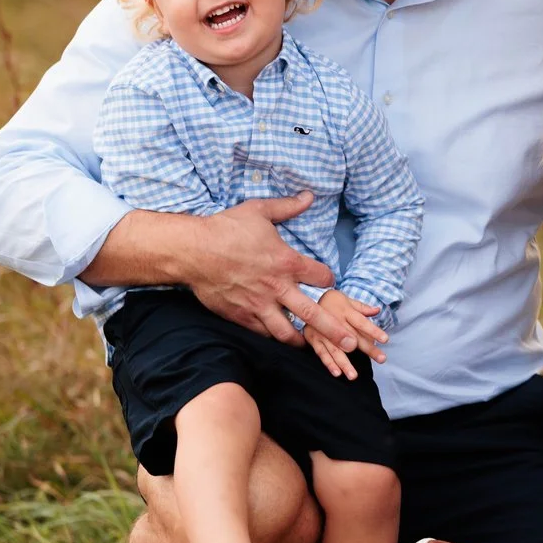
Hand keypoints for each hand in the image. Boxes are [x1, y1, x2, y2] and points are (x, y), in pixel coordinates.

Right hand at [183, 194, 336, 344]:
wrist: (193, 250)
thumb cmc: (226, 229)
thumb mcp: (259, 211)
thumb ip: (287, 206)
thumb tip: (309, 196)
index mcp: (287, 262)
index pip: (321, 277)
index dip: (328, 279)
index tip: (327, 281)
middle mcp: (278, 288)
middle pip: (314, 314)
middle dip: (334, 329)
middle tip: (350, 341)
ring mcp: (259, 305)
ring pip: (287, 332)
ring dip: (301, 340)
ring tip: (312, 346)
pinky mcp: (241, 316)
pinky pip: (262, 333)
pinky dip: (273, 337)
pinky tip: (279, 338)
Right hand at [301, 288, 389, 379]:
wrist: (305, 301)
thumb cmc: (332, 302)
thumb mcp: (347, 300)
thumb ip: (362, 307)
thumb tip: (377, 310)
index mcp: (345, 310)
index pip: (361, 322)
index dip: (373, 330)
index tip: (385, 339)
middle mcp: (334, 321)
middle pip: (353, 337)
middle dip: (367, 349)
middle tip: (381, 359)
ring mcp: (322, 331)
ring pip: (335, 349)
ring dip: (345, 363)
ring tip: (354, 375)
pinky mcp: (313, 339)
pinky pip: (321, 353)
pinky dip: (329, 363)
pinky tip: (337, 372)